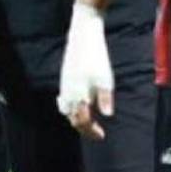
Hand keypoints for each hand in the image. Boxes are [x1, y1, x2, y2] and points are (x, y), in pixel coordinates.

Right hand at [57, 4, 113, 139]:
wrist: (83, 36)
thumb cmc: (97, 58)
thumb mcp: (106, 79)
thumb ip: (105, 98)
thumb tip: (107, 115)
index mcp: (79, 95)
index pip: (82, 121)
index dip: (91, 131)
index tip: (102, 135)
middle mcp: (68, 92)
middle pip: (72, 118)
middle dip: (84, 127)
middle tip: (96, 132)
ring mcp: (64, 84)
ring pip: (66, 109)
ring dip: (76, 118)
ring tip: (87, 120)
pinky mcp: (64, 77)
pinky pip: (63, 99)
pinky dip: (69, 107)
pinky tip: (77, 103)